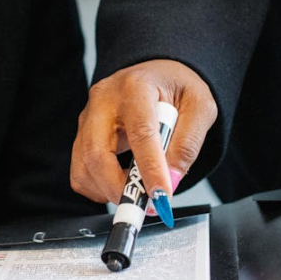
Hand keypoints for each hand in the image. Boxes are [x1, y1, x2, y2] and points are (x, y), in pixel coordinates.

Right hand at [71, 59, 216, 205]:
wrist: (157, 74)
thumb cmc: (177, 87)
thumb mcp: (200, 107)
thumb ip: (188, 143)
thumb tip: (171, 180)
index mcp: (135, 87)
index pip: (140, 133)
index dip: (150, 169)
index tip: (161, 195)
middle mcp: (104, 100)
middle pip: (97, 153)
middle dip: (119, 188)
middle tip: (146, 204)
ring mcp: (88, 118)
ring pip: (84, 166)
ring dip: (110, 189)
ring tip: (139, 187)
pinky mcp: (82, 135)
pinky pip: (81, 172)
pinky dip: (99, 186)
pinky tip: (123, 179)